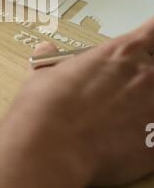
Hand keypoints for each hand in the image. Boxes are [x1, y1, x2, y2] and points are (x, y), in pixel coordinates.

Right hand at [0, 19, 153, 187]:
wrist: (49, 150)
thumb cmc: (46, 109)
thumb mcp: (44, 73)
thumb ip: (52, 60)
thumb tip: (46, 49)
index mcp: (123, 52)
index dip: (151, 37)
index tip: (147, 44)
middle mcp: (147, 76)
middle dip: (146, 80)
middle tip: (125, 95)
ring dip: (145, 109)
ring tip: (119, 122)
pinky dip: (144, 139)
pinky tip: (120, 146)